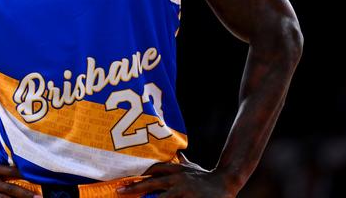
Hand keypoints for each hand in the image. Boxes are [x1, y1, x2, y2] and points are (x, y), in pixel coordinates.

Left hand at [117, 154, 235, 197]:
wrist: (226, 182)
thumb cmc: (206, 177)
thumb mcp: (192, 168)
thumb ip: (183, 162)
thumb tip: (177, 154)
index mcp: (176, 170)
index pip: (154, 170)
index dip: (140, 174)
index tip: (126, 177)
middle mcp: (177, 178)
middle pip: (152, 183)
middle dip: (135, 187)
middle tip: (120, 191)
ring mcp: (184, 190)